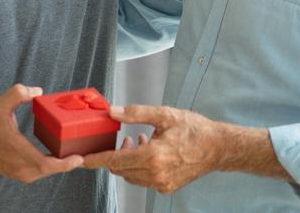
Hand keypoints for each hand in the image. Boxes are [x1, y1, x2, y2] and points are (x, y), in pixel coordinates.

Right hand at [0, 84, 82, 182]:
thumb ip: (17, 94)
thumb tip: (37, 91)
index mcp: (19, 152)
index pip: (47, 165)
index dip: (66, 164)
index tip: (79, 158)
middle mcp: (20, 166)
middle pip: (51, 170)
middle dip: (68, 163)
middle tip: (82, 150)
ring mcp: (19, 173)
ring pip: (46, 173)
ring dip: (60, 165)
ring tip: (74, 153)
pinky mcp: (18, 174)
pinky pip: (40, 173)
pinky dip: (50, 166)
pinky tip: (58, 157)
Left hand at [82, 105, 221, 193]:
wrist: (218, 148)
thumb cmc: (195, 130)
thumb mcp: (165, 115)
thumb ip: (136, 113)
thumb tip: (113, 112)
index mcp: (153, 156)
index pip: (114, 160)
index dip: (95, 159)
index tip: (81, 160)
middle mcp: (155, 173)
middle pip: (120, 169)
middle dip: (116, 155)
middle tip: (125, 138)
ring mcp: (161, 183)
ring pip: (131, 176)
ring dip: (129, 161)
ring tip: (141, 142)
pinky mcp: (166, 187)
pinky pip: (143, 180)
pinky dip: (141, 167)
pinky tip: (151, 152)